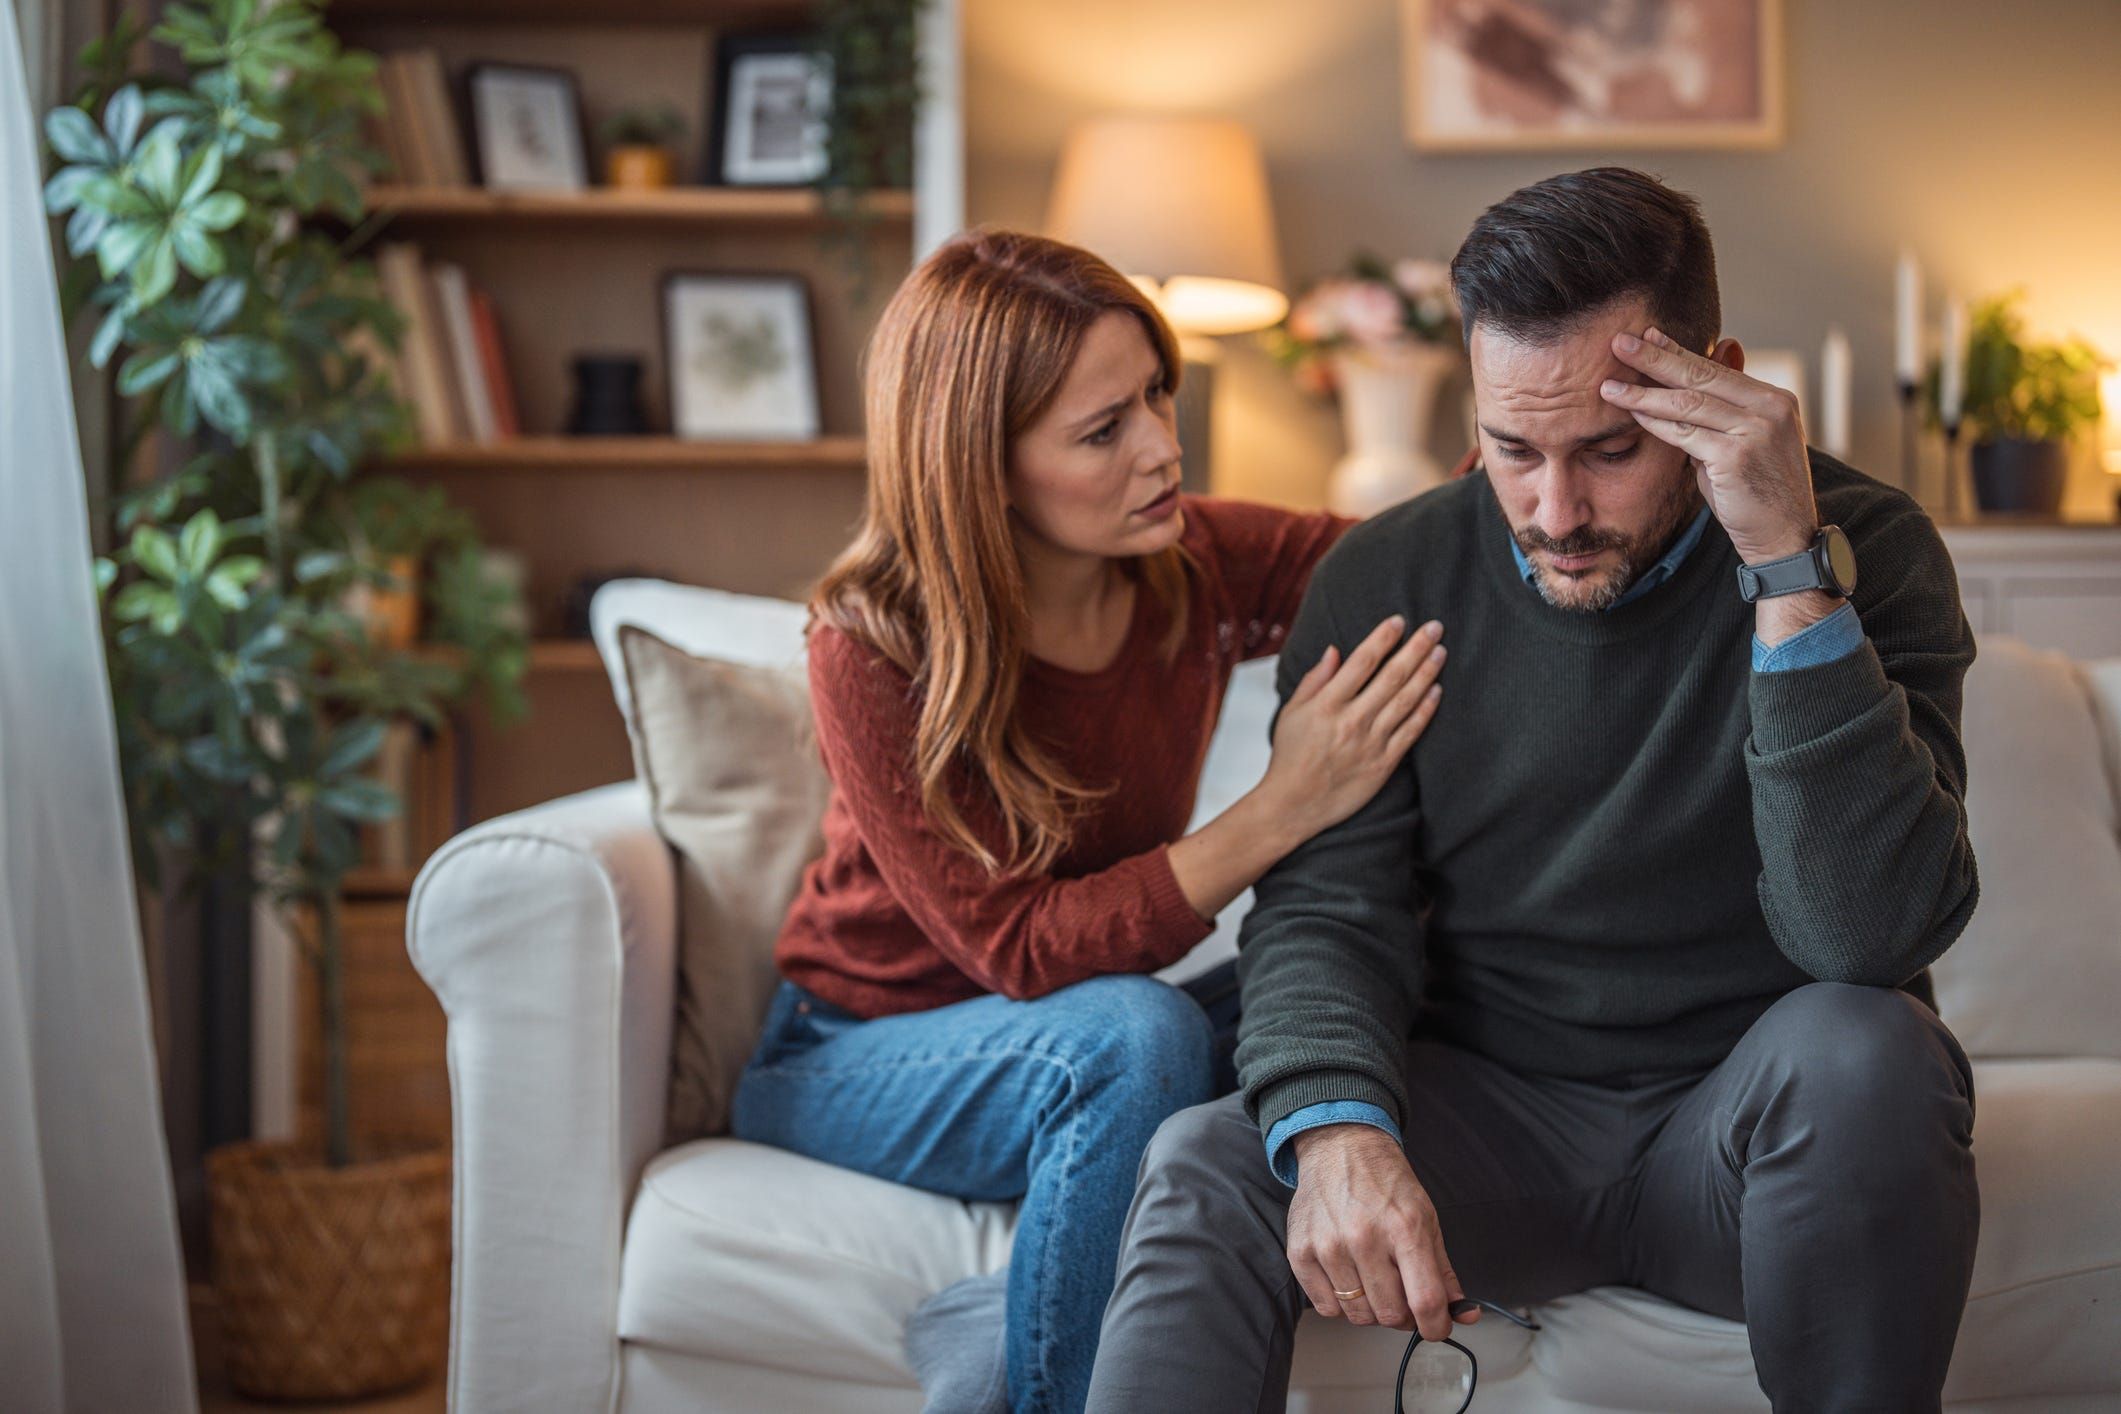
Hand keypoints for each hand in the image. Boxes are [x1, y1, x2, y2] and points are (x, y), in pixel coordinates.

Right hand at [1263, 614, 1444, 842]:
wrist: (1293, 805)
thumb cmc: (1290, 756)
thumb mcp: (1291, 713)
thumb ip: (1314, 680)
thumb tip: (1336, 651)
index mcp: (1326, 704)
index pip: (1362, 662)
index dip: (1383, 638)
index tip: (1399, 620)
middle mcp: (1351, 720)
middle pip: (1391, 676)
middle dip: (1416, 648)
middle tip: (1435, 627)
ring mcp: (1370, 743)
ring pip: (1406, 701)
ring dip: (1427, 673)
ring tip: (1441, 651)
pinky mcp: (1383, 764)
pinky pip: (1411, 732)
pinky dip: (1426, 710)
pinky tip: (1437, 690)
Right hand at [1286, 1124, 1479, 1340]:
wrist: (1341, 1148)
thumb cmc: (1386, 1184)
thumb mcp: (1426, 1218)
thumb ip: (1444, 1271)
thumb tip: (1464, 1314)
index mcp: (1404, 1228)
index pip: (1425, 1300)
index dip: (1436, 1326)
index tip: (1436, 1327)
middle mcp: (1364, 1237)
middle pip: (1390, 1315)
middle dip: (1404, 1316)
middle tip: (1402, 1297)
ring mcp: (1329, 1245)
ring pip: (1358, 1315)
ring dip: (1372, 1309)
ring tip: (1373, 1282)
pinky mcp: (1301, 1251)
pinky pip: (1326, 1307)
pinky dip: (1341, 1303)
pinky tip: (1348, 1278)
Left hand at [1598, 326, 1818, 564]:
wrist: (1784, 538)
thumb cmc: (1755, 495)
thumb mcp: (1740, 446)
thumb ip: (1718, 416)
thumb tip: (1683, 390)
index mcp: (1774, 399)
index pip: (1716, 369)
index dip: (1678, 352)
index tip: (1647, 336)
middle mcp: (1770, 407)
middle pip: (1700, 375)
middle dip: (1655, 358)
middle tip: (1620, 341)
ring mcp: (1756, 429)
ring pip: (1688, 403)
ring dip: (1644, 392)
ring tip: (1609, 385)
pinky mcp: (1737, 455)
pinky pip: (1684, 434)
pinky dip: (1654, 422)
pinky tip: (1630, 413)